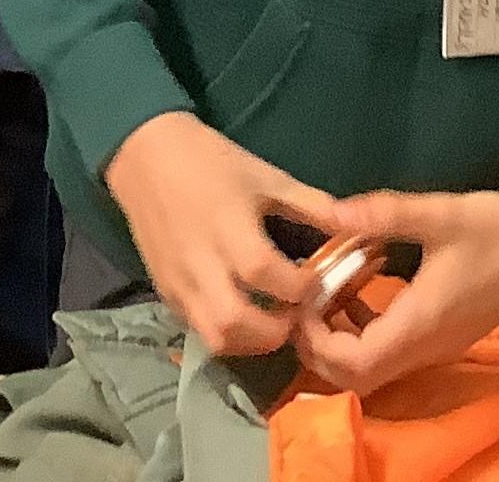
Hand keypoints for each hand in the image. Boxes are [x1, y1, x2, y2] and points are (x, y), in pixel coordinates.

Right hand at [104, 113, 334, 356]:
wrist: (146, 157)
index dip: (300, 287)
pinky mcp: (164, 294)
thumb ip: (311, 205)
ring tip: (273, 319)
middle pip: (236, 323)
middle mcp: (201, 266)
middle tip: (297, 314)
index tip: (318, 280)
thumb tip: (352, 225)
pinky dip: (226, 332)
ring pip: (214, 337)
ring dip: (250, 341)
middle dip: (276, 330)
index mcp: (230, 231)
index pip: (268, 276)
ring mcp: (178, 285)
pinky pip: (197, 329)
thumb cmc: (211, 162)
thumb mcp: (267, 176)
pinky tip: (245, 312)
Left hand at [291, 188, 498, 393]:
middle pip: (355, 377)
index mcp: (422, 323)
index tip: (303, 300)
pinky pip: (390, 352)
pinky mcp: (442, 339)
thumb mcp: (443, 212)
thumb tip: (332, 211)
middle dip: (319, 346)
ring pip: (372, 368)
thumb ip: (386, 213)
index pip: (354, 365)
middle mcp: (426, 347)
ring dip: (340, 339)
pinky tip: (363, 286)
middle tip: (306, 299)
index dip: (317, 342)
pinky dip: (364, 329)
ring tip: (329, 288)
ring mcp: (436, 348)